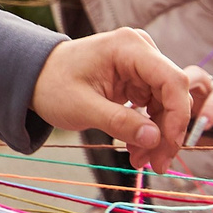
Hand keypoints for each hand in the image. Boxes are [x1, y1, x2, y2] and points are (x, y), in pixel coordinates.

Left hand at [31, 27, 212, 174]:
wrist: (35, 78)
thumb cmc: (52, 86)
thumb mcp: (82, 108)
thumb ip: (119, 122)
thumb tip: (155, 139)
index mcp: (129, 47)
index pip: (172, 81)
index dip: (177, 116)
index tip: (168, 146)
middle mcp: (141, 50)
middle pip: (173, 95)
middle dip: (166, 133)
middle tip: (156, 165)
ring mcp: (141, 64)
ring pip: (167, 105)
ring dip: (157, 136)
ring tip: (139, 160)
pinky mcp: (139, 79)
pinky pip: (155, 107)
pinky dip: (148, 130)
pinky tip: (136, 148)